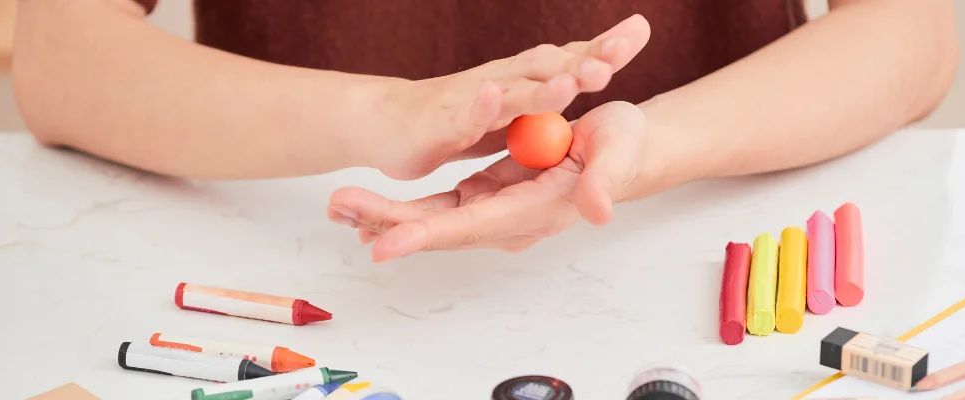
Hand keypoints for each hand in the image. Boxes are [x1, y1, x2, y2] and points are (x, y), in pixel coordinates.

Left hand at [328, 101, 650, 260]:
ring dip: (385, 216)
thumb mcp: (619, 153)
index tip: (384, 244)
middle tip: (339, 208)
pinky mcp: (490, 193)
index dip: (427, 235)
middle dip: (388, 222)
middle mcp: (510, 218)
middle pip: (440, 228)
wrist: (626, 149)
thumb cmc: (624, 148)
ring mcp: (497, 207)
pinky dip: (403, 209)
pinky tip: (369, 207)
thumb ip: (606, 181)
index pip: (472, 226)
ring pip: (433, 220)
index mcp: (536, 209)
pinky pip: (440, 209)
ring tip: (338, 206)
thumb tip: (599, 211)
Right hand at [366, 15, 650, 180]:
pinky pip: (464, 113)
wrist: (390, 121)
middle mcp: (503, 80)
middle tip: (619, 52)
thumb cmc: (458, 115)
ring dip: (542, 86)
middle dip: (584, 60)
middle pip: (549, 65)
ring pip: (513, 90)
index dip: (604, 47)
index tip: (639, 31)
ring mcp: (474, 99)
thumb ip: (554, 94)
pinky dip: (479, 105)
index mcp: (525, 79)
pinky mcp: (445, 122)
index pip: (570, 58)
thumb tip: (598, 71)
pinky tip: (493, 94)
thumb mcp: (517, 109)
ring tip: (571, 81)